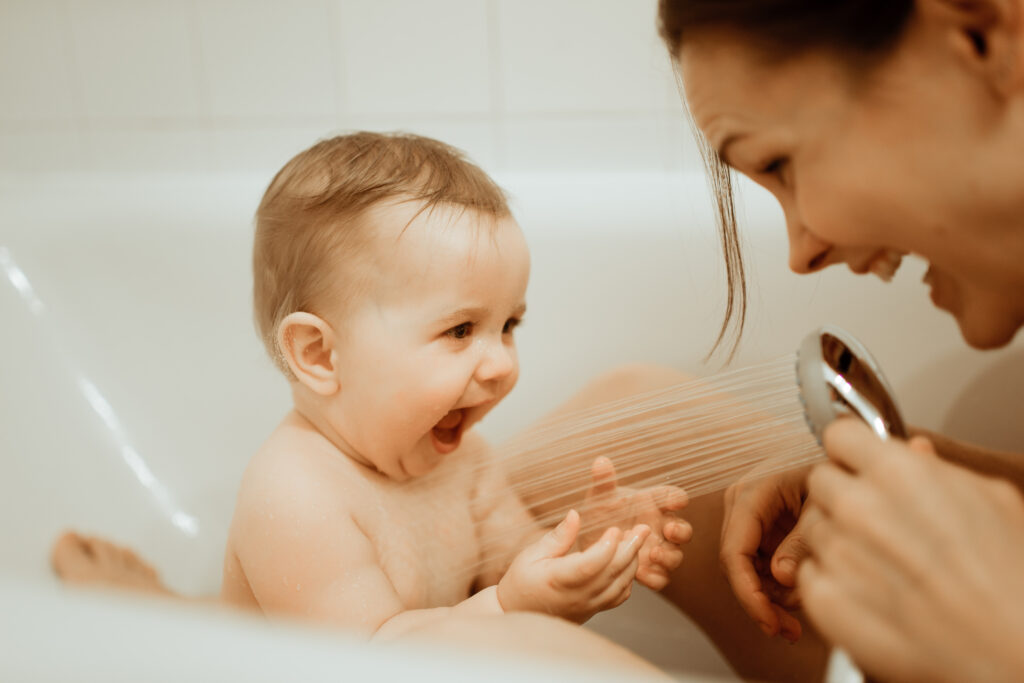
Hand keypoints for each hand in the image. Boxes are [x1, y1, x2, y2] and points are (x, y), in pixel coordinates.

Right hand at [497, 509, 649, 622]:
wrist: (517, 613)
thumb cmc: (521, 581)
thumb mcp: (531, 554)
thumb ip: (557, 537)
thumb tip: (575, 515)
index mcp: (559, 580)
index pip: (590, 566)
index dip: (606, 548)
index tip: (614, 529)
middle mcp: (577, 596)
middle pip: (612, 573)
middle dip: (631, 549)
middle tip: (642, 528)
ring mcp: (588, 606)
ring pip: (620, 585)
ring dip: (632, 561)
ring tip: (637, 540)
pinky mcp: (593, 610)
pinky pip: (618, 597)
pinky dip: (628, 579)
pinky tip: (628, 562)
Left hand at [580, 457, 690, 590]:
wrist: (587, 542)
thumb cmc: (600, 514)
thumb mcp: (599, 498)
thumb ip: (603, 482)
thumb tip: (600, 461)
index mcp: (654, 504)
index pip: (674, 497)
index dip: (678, 499)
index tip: (676, 501)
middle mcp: (660, 527)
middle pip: (683, 530)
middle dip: (680, 531)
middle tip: (668, 530)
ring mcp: (657, 550)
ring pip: (675, 556)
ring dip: (668, 556)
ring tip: (653, 554)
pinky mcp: (649, 571)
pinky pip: (661, 578)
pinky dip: (655, 577)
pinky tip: (640, 574)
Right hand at [720, 461, 818, 641]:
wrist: (841, 456)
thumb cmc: (833, 469)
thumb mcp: (823, 505)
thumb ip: (802, 541)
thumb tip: (781, 577)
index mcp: (751, 494)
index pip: (734, 552)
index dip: (748, 593)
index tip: (768, 621)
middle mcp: (741, 505)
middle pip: (737, 566)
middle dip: (760, 602)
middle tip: (787, 630)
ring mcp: (748, 518)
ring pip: (746, 570)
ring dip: (768, 599)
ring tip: (796, 622)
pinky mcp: (760, 529)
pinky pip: (758, 565)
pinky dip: (774, 588)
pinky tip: (794, 603)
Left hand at [800, 419, 1023, 682]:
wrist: (1014, 651)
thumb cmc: (1014, 580)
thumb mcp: (992, 501)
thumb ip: (939, 470)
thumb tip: (915, 452)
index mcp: (898, 473)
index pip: (840, 435)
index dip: (852, 450)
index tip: (858, 462)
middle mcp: (859, 508)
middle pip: (820, 481)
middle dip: (843, 494)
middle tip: (877, 521)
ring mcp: (839, 554)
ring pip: (812, 527)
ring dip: (837, 539)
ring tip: (883, 563)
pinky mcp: (826, 599)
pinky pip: (808, 574)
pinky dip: (831, 581)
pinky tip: (871, 591)